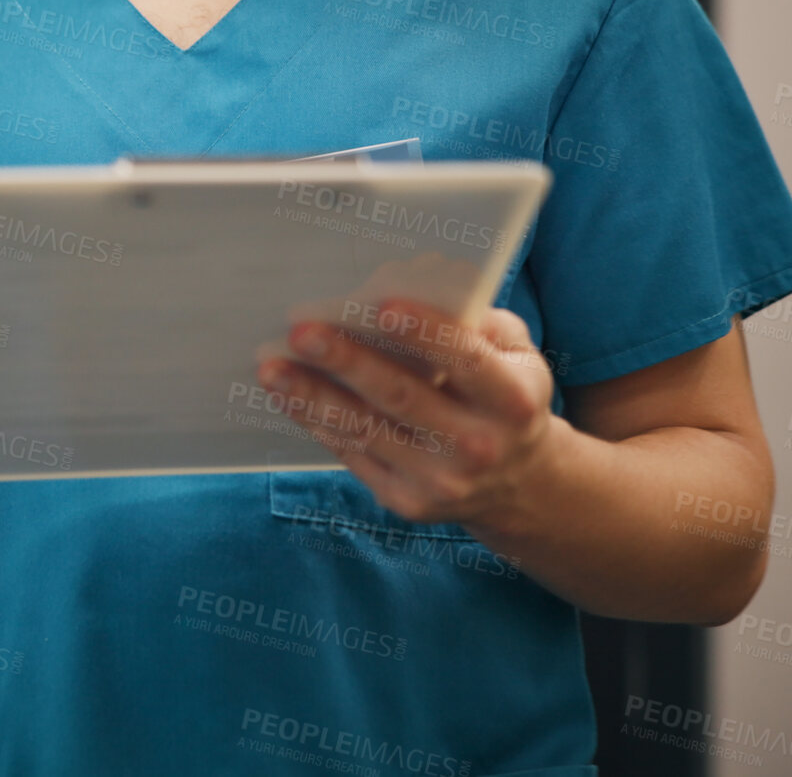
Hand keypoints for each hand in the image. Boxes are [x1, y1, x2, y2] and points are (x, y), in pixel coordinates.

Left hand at [256, 298, 566, 529]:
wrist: (518, 483)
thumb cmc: (504, 397)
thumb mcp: (517, 355)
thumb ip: (476, 324)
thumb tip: (410, 291)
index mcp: (512, 401)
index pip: (465, 361)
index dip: (424, 333)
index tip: (380, 306)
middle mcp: (478, 446)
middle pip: (401, 397)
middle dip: (347, 362)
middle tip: (302, 332)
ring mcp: (440, 480)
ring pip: (365, 429)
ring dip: (311, 396)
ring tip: (273, 368)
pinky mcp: (407, 501)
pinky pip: (352, 454)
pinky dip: (315, 421)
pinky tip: (288, 395)